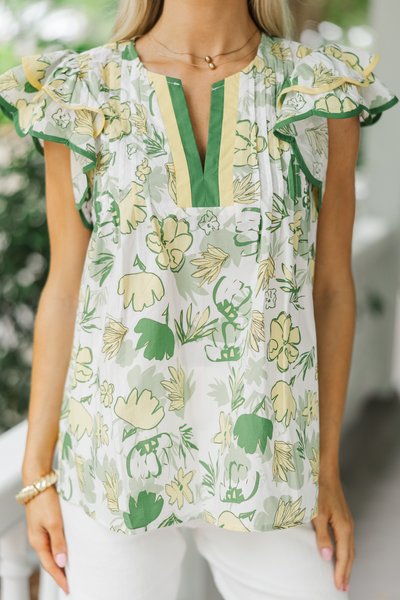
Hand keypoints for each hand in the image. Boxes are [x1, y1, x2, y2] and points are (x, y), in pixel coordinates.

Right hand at [25, 485, 68, 594]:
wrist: (38, 481)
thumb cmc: (45, 500)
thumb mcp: (54, 522)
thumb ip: (58, 543)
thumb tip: (61, 563)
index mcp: (38, 542)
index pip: (50, 566)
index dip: (60, 578)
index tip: (69, 588)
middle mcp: (38, 539)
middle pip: (50, 560)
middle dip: (60, 573)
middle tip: (72, 583)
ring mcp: (41, 531)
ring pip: (52, 551)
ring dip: (61, 560)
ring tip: (71, 570)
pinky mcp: (45, 522)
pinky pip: (53, 541)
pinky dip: (60, 548)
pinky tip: (68, 548)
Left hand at [311, 473, 354, 592]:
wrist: (324, 471)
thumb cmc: (318, 490)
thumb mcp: (317, 514)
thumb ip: (322, 536)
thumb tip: (328, 556)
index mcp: (343, 528)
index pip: (343, 556)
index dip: (340, 572)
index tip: (338, 586)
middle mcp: (348, 526)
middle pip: (350, 554)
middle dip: (346, 572)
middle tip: (342, 587)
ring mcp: (347, 521)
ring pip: (349, 547)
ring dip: (346, 563)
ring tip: (342, 575)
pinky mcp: (342, 517)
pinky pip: (346, 540)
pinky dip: (345, 551)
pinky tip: (339, 553)